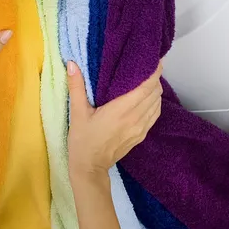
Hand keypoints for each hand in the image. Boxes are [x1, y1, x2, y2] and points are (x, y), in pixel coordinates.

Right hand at [67, 61, 162, 175]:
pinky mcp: (141, 136)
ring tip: (148, 79)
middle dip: (154, 78)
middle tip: (148, 66)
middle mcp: (136, 118)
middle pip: (155, 93)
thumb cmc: (82, 140)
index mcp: (122, 110)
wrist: (90, 168)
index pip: (146, 87)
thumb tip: (71, 64)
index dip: (154, 72)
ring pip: (157, 104)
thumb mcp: (77, 112)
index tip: (155, 60)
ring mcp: (140, 129)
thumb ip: (76, 87)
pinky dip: (154, 103)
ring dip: (155, 91)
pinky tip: (147, 98)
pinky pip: (154, 115)